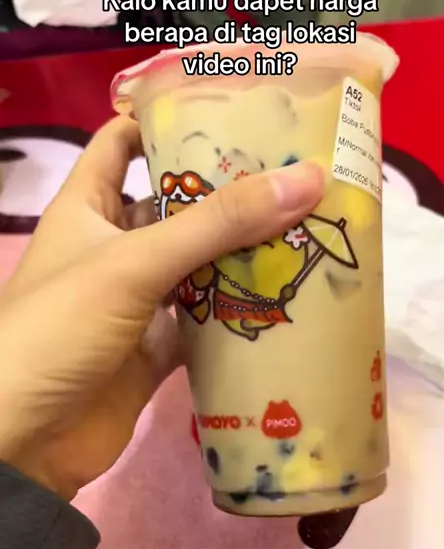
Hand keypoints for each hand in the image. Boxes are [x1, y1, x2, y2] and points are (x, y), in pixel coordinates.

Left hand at [0, 118, 322, 500]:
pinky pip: (205, 322)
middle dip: (228, 191)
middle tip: (298, 170)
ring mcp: (136, 302)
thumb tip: (306, 178)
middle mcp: (113, 247)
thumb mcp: (133, 264)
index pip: (122, 143)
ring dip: (243, 253)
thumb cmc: (61, 329)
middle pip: (175, 205)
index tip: (232, 106)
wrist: (24, 442)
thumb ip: (217, 224)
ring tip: (310, 225)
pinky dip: (239, 314)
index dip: (166, 119)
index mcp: (87, 208)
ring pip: (197, 266)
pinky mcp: (155, 350)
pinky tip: (289, 297)